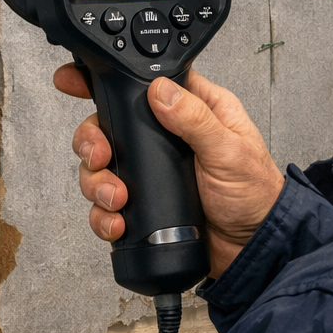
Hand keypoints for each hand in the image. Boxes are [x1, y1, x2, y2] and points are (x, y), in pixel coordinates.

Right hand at [55, 65, 284, 277]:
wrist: (254, 251)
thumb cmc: (256, 196)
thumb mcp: (230, 151)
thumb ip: (195, 119)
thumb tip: (159, 91)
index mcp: (192, 111)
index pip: (143, 85)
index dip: (108, 82)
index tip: (76, 82)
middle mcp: (166, 138)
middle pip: (109, 126)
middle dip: (93, 141)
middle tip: (100, 155)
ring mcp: (151, 173)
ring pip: (102, 167)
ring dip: (97, 182)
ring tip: (116, 197)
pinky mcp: (143, 206)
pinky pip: (107, 206)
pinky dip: (103, 215)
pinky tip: (117, 222)